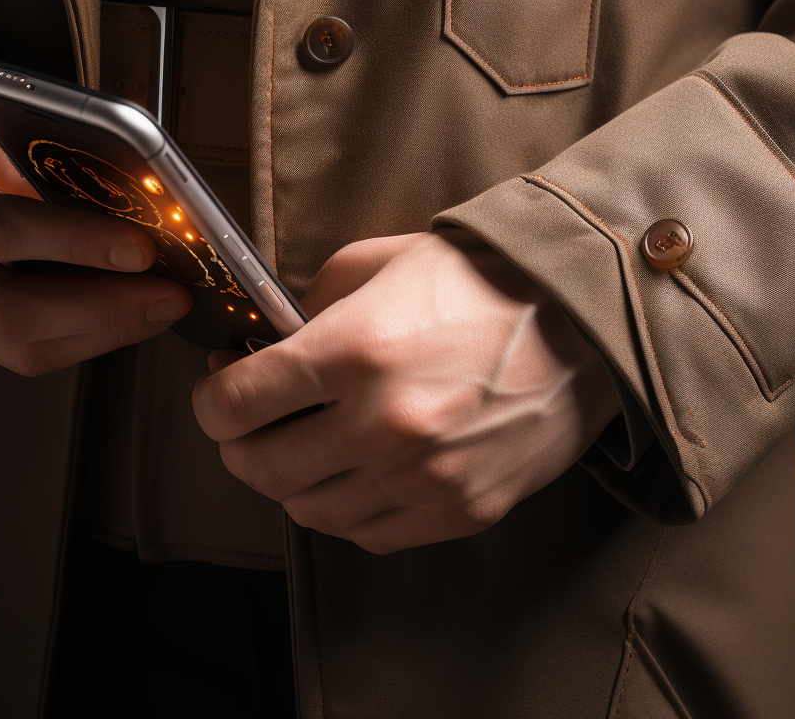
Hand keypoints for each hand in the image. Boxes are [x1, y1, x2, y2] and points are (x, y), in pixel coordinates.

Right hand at [0, 68, 190, 373]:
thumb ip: (16, 140)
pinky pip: (13, 351)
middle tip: (167, 294)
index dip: (75, 242)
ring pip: (13, 347)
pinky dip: (78, 339)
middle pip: (6, 310)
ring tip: (157, 308)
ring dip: (100, 334)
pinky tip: (121, 317)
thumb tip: (89, 193)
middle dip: (102, 309)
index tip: (141, 248)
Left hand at [193, 229, 619, 553]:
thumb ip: (312, 303)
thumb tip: (270, 345)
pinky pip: (368, 534)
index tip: (217, 389)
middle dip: (237, 443)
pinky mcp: (462, 510)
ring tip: (299, 445)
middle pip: (261, 468)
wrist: (584, 320)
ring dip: (287, 480)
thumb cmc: (480, 280)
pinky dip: (343, 508)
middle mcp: (386, 424)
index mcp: (357, 349)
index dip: (210, 400)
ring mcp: (426, 477)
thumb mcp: (380, 261)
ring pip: (309, 510)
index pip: (238, 403)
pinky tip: (351, 473)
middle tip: (245, 422)